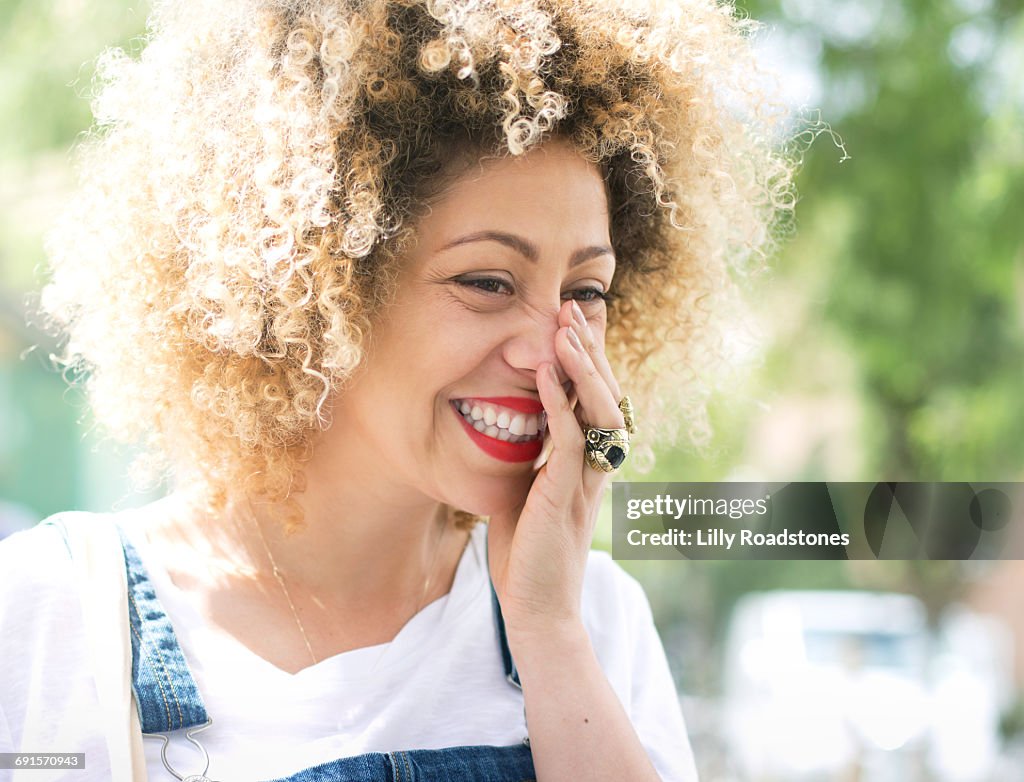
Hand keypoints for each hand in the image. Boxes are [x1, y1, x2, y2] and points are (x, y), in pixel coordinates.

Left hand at [486, 299, 625, 642]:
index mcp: (588, 464)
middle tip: (573, 308)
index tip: (570, 323)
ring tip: (566, 327)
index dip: (587, 361)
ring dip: (582, 367)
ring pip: (598, 411)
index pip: (595, 401)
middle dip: (589, 351)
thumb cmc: (529, 554)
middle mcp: (595, 467)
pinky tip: (545, 372)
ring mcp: (585, 481)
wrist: (536, 609)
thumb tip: (521, 422)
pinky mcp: (566, 495)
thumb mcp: (531, 493)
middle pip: (605, 396)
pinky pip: (569, 440)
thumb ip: (536, 458)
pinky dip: (559, 403)